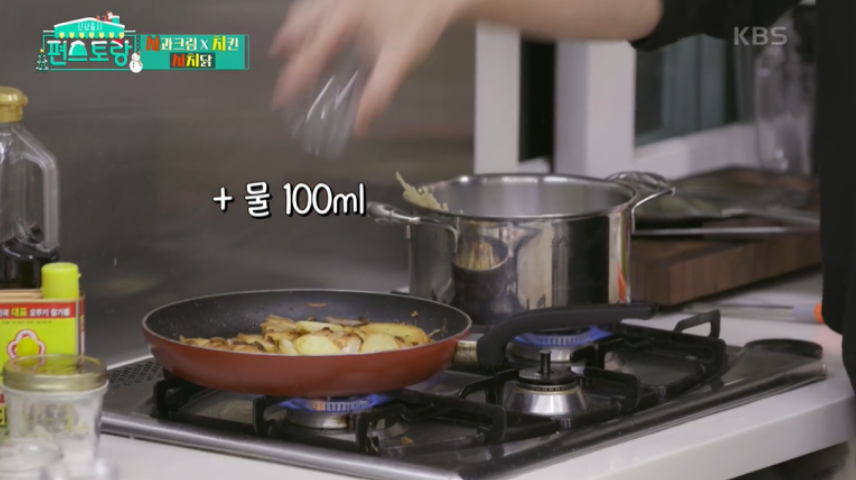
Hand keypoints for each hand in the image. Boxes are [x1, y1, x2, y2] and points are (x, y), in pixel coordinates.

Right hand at [270, 0, 465, 134]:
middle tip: (278, 61)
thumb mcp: (400, 60)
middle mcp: (341, 1)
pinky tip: (319, 25)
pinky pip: (322, 2)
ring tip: (290, 43)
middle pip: (301, 23)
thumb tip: (361, 121)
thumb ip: (378, 92)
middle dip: (288, 45)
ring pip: (308, 8)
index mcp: (347, 18)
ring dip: (297, 27)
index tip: (282, 94)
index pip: (311, 53)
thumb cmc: (422, 19)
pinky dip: (313, 15)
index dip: (295, 77)